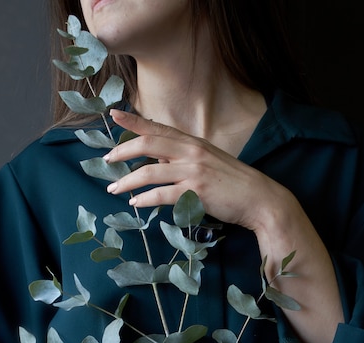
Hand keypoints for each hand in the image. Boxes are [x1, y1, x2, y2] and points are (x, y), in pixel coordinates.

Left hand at [104, 109, 284, 231]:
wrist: (260, 199)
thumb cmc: (234, 184)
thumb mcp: (209, 162)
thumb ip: (185, 160)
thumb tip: (160, 163)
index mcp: (193, 142)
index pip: (159, 127)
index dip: (134, 120)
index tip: (113, 114)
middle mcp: (191, 152)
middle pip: (148, 144)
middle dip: (123, 150)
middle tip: (107, 160)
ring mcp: (193, 171)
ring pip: (150, 172)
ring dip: (127, 180)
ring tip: (114, 189)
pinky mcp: (195, 192)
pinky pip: (162, 194)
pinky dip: (145, 199)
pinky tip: (135, 203)